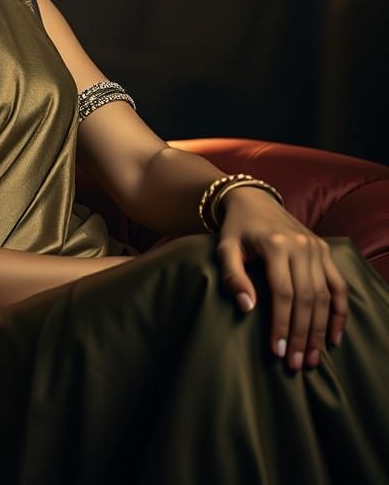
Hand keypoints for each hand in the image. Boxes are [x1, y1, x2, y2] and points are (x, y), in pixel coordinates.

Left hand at [214, 186, 348, 372]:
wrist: (253, 200)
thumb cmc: (236, 228)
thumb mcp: (225, 247)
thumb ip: (233, 276)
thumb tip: (248, 308)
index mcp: (276, 245)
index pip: (283, 293)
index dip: (281, 324)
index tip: (278, 351)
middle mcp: (301, 246)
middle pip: (307, 299)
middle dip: (302, 334)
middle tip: (297, 364)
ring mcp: (317, 248)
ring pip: (325, 296)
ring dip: (321, 330)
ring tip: (312, 358)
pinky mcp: (325, 251)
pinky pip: (338, 286)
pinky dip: (339, 312)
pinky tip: (333, 338)